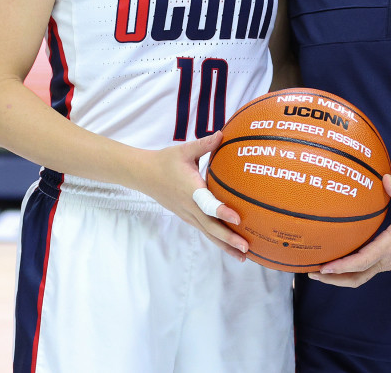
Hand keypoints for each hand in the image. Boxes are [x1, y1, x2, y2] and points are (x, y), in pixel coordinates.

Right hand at [138, 131, 248, 258]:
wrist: (144, 175)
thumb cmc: (166, 161)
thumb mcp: (185, 150)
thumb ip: (205, 144)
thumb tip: (223, 134)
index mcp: (190, 190)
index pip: (207, 204)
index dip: (222, 211)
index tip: (237, 219)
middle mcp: (189, 206)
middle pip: (210, 227)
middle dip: (228, 239)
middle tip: (246, 248)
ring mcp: (187, 215)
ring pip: (207, 233)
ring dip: (224, 245)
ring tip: (243, 256)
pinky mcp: (187, 217)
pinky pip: (204, 231)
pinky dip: (217, 240)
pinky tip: (230, 247)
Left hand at [306, 175, 390, 287]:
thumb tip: (386, 178)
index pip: (362, 262)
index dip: (341, 267)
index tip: (324, 268)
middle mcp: (388, 259)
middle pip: (357, 277)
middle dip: (334, 279)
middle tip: (312, 272)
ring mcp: (389, 261)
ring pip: (361, 276)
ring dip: (341, 277)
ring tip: (321, 270)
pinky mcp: (390, 259)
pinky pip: (367, 269)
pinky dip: (351, 270)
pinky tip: (340, 259)